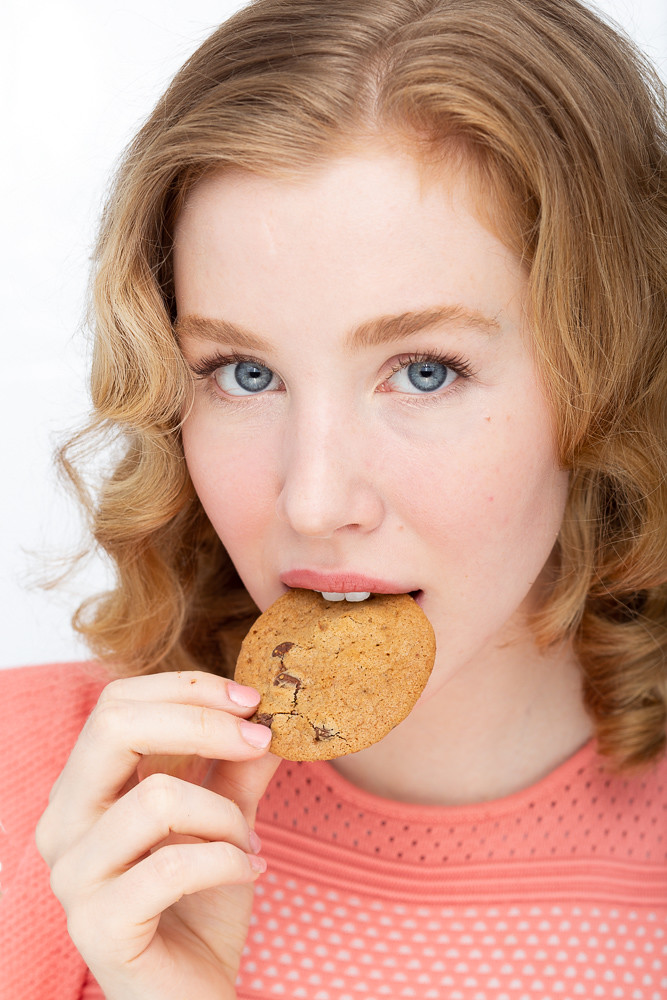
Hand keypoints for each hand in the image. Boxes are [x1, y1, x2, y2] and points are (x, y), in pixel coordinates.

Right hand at [36, 670, 279, 999]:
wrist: (192, 994)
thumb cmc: (200, 902)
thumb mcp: (225, 819)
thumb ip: (240, 766)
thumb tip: (272, 712)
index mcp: (86, 787)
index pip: (118, 702)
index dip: (188, 689)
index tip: (251, 700)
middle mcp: (65, 822)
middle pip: (114, 726)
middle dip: (201, 722)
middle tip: (260, 738)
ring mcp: (73, 875)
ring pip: (156, 797)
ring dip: (225, 814)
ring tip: (249, 840)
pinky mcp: (96, 924)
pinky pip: (173, 866)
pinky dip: (228, 861)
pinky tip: (249, 872)